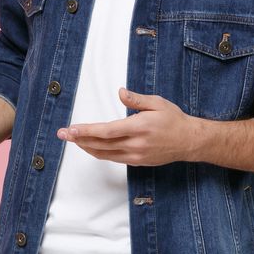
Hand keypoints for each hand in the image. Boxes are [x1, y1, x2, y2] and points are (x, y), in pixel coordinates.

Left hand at [56, 88, 204, 165]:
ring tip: (72, 140)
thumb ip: (136, 99)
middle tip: (62, 134)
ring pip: (104, 154)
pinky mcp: (137, 162)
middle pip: (100, 144)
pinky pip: (113, 159)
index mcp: (139, 127)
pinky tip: (90, 147)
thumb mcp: (157, 103)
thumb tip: (120, 92)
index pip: (106, 131)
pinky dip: (98, 153)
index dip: (86, 131)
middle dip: (79, 139)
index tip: (70, 129)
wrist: (190, 141)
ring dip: (86, 147)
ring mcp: (136, 156)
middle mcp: (135, 144)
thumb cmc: (174, 120)